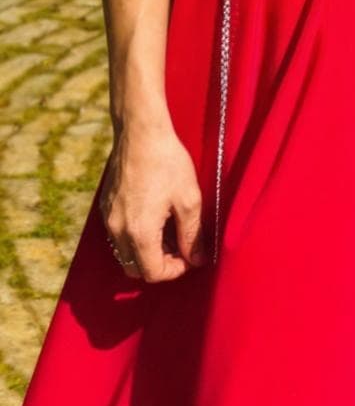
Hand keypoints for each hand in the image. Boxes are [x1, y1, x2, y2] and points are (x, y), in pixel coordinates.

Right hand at [100, 119, 203, 282]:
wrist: (140, 132)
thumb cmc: (167, 162)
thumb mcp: (189, 200)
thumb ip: (193, 235)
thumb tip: (197, 259)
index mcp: (139, 231)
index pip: (153, 273)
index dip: (175, 270)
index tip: (190, 256)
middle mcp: (118, 229)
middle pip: (135, 268)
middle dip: (159, 264)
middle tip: (180, 247)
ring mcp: (108, 218)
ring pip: (124, 253)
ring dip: (146, 252)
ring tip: (169, 232)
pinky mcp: (106, 206)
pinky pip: (117, 235)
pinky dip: (134, 237)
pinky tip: (154, 218)